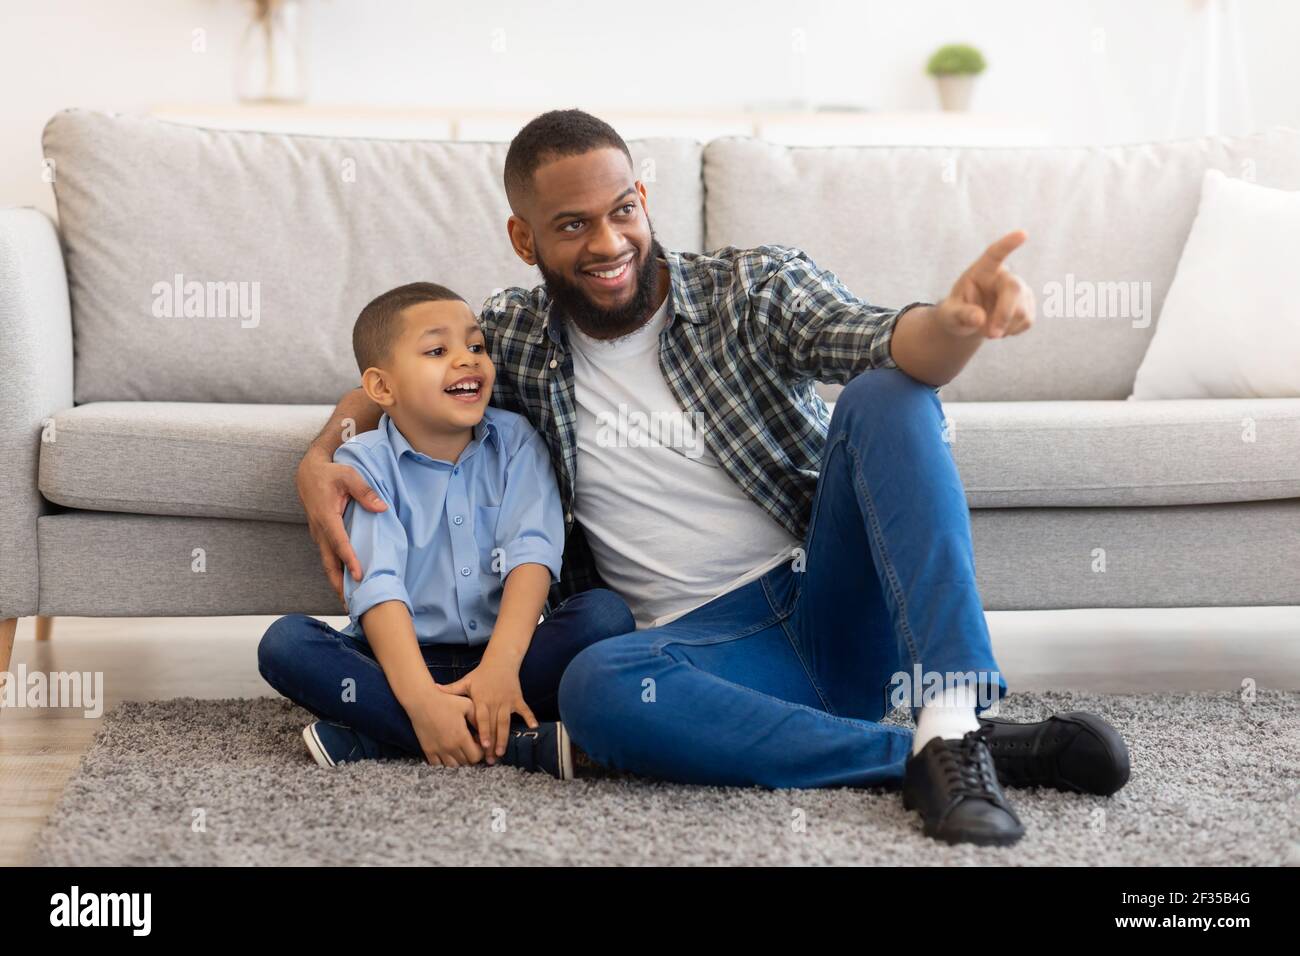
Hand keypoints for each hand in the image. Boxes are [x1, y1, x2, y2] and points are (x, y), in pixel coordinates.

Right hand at [295, 448, 387, 604]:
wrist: (308, 473)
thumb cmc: (330, 473)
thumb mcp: (349, 475)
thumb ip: (365, 491)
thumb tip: (381, 507)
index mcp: (326, 516)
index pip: (339, 542)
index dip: (349, 560)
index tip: (358, 576)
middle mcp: (320, 530)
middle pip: (329, 562)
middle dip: (338, 584)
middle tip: (350, 604)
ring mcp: (319, 535)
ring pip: (327, 562)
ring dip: (337, 581)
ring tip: (349, 601)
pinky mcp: (322, 536)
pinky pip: (329, 557)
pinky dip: (336, 571)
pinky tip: (346, 582)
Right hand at [406, 687, 484, 767]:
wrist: (422, 701)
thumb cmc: (446, 701)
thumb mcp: (468, 705)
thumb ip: (479, 720)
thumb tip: (486, 732)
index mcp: (461, 737)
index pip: (476, 757)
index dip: (480, 751)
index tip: (477, 741)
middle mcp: (450, 747)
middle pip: (466, 763)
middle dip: (471, 755)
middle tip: (470, 743)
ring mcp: (438, 750)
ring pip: (453, 766)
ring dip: (459, 760)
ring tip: (459, 747)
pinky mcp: (427, 750)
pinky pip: (438, 765)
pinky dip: (444, 761)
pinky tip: (447, 750)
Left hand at [440, 659, 537, 763]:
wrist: (501, 661)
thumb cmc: (481, 674)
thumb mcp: (466, 681)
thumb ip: (451, 689)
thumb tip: (434, 688)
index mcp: (481, 699)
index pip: (482, 718)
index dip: (483, 732)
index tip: (483, 746)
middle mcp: (495, 702)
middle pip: (494, 725)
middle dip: (493, 743)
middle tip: (490, 759)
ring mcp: (507, 701)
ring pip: (506, 722)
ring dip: (504, 738)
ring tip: (501, 753)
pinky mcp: (517, 699)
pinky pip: (525, 710)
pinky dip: (530, 718)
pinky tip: (533, 728)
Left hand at [934, 230, 1035, 339]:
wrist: (969, 322)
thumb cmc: (955, 314)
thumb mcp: (949, 316)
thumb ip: (960, 315)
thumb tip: (979, 318)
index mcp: (982, 270)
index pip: (995, 254)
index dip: (1008, 244)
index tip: (1023, 234)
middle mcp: (1004, 276)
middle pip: (1014, 289)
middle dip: (1004, 315)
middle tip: (990, 336)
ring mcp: (1020, 289)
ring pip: (1022, 310)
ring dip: (1004, 327)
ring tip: (988, 329)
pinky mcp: (1029, 304)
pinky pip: (1026, 321)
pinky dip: (1011, 331)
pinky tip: (1000, 328)